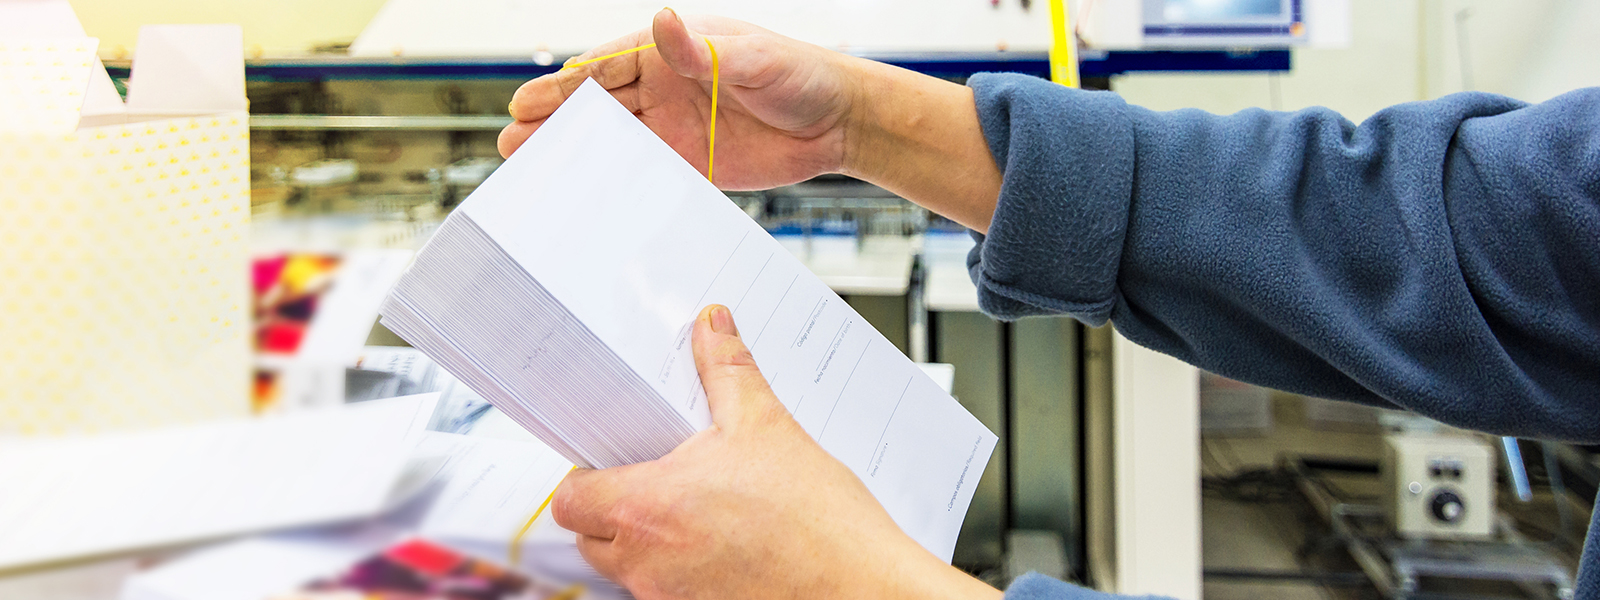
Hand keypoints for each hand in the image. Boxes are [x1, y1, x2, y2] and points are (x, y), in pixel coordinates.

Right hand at [500, 9, 860, 189]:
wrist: (840, 121)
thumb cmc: (802, 74)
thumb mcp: (752, 57)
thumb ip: (702, 50)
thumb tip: (662, 22)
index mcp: (670, 53)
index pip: (605, 69)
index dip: (565, 87)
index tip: (526, 102)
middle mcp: (665, 88)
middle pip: (598, 106)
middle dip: (554, 123)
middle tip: (512, 143)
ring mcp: (676, 128)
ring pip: (613, 142)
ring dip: (575, 155)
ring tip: (532, 170)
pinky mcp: (693, 165)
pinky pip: (645, 175)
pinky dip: (614, 186)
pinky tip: (585, 199)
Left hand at [550, 304, 1001, 599]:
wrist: (860, 588)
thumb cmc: (818, 523)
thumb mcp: (767, 428)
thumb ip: (728, 371)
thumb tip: (711, 326)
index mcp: (648, 507)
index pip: (571, 499)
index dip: (585, 477)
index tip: (614, 460)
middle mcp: (646, 563)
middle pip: (589, 538)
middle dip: (611, 511)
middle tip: (658, 482)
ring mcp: (668, 598)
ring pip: (625, 570)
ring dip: (645, 543)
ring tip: (698, 513)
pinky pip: (663, 593)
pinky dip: (679, 572)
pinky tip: (722, 549)